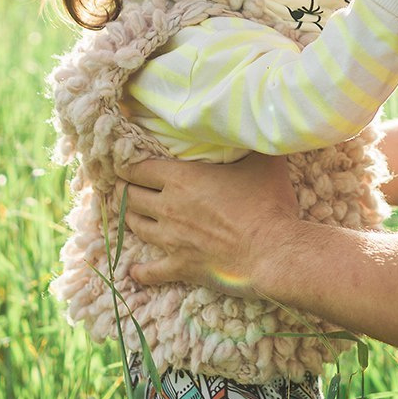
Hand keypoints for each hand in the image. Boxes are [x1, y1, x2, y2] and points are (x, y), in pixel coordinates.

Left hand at [112, 153, 295, 292]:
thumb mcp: (263, 163)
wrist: (273, 252)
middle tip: (124, 186)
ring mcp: (171, 239)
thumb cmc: (267, 205)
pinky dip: (141, 271)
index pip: (139, 168)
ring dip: (130, 218)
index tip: (126, 164)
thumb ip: (253, 142)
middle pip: (131, 196)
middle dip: (125, 189)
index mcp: (181, 179)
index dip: (129, 165)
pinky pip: (152, 271)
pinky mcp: (181, 266)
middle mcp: (168, 207)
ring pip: (137, 226)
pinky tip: (135, 272)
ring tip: (129, 213)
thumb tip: (256, 127)